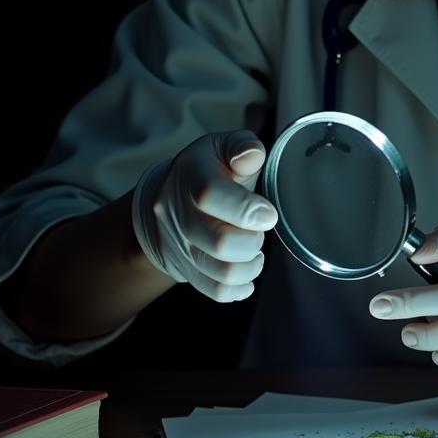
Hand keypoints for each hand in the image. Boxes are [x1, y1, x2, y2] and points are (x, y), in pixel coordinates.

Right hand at [131, 130, 277, 301]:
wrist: (170, 197)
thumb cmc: (211, 169)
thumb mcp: (225, 147)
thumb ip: (243, 147)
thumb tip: (250, 158)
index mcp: (189, 173)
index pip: (209, 195)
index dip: (245, 209)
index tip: (268, 215)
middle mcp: (176, 211)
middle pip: (219, 242)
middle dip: (253, 241)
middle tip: (260, 231)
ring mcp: (179, 244)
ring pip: (221, 272)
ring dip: (251, 266)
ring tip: (256, 251)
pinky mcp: (186, 268)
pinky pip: (215, 291)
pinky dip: (240, 287)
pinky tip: (249, 274)